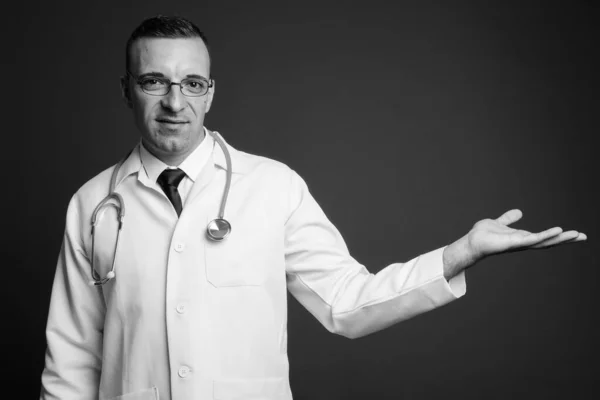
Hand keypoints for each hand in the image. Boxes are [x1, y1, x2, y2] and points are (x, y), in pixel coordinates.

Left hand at [443, 209, 586, 278]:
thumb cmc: (483, 235)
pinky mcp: (515, 242)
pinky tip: (558, 230)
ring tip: (577, 235)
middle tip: (584, 237)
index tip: (575, 234)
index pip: (544, 237)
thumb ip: (508, 218)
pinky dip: (546, 235)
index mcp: (522, 237)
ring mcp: (520, 243)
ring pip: (545, 241)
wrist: (471, 241)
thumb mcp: (499, 222)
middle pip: (549, 241)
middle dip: (566, 240)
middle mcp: (524, 242)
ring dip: (561, 238)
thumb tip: (519, 211)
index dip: (559, 236)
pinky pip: (534, 239)